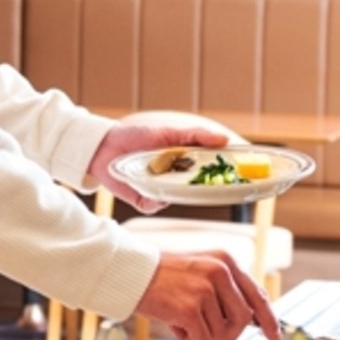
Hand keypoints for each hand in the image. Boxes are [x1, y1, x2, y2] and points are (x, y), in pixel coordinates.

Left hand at [87, 124, 229, 213]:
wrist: (102, 144)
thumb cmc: (136, 136)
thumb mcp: (168, 132)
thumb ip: (195, 136)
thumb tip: (224, 140)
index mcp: (184, 166)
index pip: (208, 175)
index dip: (222, 178)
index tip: (237, 177)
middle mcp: (174, 182)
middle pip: (196, 192)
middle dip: (205, 189)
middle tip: (212, 183)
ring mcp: (159, 192)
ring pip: (176, 200)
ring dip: (176, 192)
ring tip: (171, 177)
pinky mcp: (142, 201)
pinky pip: (154, 206)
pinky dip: (155, 199)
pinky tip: (152, 188)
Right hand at [131, 250, 279, 339]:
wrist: (130, 273)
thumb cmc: (162, 275)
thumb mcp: (201, 271)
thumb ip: (226, 290)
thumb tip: (249, 319)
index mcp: (226, 261)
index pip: (257, 295)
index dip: (269, 320)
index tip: (274, 337)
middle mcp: (220, 272)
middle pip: (243, 321)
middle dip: (227, 332)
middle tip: (205, 328)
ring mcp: (205, 290)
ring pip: (222, 334)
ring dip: (202, 334)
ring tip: (182, 317)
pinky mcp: (190, 308)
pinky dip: (187, 338)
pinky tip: (173, 322)